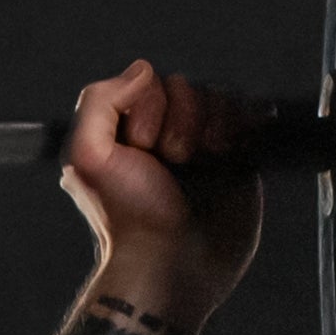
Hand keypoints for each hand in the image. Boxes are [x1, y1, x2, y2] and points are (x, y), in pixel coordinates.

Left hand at [59, 60, 263, 316]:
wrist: (171, 265)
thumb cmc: (129, 219)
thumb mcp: (88, 157)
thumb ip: (99, 101)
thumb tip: (142, 70)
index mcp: (128, 130)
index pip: (151, 81)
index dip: (149, 108)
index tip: (141, 147)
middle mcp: (166, 133)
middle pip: (189, 86)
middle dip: (181, 121)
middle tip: (171, 162)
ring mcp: (204, 145)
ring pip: (220, 99)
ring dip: (211, 127)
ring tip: (200, 163)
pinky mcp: (238, 158)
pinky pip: (248, 117)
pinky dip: (239, 129)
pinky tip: (226, 156)